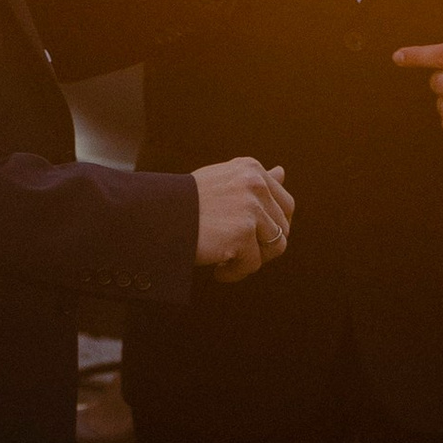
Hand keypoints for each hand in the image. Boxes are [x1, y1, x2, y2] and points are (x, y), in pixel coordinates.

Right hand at [193, 154, 293, 282]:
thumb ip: (255, 180)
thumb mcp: (224, 181)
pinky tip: (218, 270)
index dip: (273, 228)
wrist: (157, 215)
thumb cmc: (188, 201)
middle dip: (263, 247)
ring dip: (252, 260)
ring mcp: (250, 208)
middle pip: (282, 228)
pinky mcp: (243, 232)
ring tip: (228, 261)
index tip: (253, 239)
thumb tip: (281, 172)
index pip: (286, 205)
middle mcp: (255, 184)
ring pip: (274, 247)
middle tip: (239, 253)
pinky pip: (252, 264)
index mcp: (252, 169)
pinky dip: (235, 273)